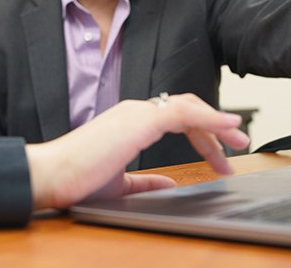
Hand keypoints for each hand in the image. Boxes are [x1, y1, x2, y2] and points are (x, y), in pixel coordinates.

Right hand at [24, 94, 249, 209]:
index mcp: (130, 122)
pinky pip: (183, 113)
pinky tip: (226, 128)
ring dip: (218, 123)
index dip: (203, 133)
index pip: (176, 118)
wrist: (52, 175)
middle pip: (188, 109)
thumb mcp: (119, 183)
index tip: (220, 156)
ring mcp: (137, 113)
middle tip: (239, 146)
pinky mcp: (139, 121)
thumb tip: (164, 183)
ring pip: (189, 107)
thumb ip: (143, 182)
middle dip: (216, 127)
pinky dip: (209, 118)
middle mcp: (135, 112)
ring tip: (239, 139)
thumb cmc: (76, 178)